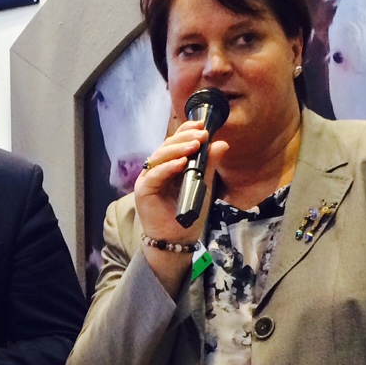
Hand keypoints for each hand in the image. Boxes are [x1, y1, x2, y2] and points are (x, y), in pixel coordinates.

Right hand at [133, 120, 226, 293]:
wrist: (178, 239)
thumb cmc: (189, 213)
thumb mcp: (203, 184)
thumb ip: (209, 164)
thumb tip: (222, 143)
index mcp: (169, 164)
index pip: (175, 142)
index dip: (186, 130)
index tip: (203, 125)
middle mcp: (156, 169)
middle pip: (167, 146)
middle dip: (185, 138)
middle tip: (202, 135)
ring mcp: (148, 179)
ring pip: (159, 157)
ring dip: (177, 149)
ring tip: (194, 145)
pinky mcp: (143, 190)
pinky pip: (155, 175)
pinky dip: (167, 168)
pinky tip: (181, 163)